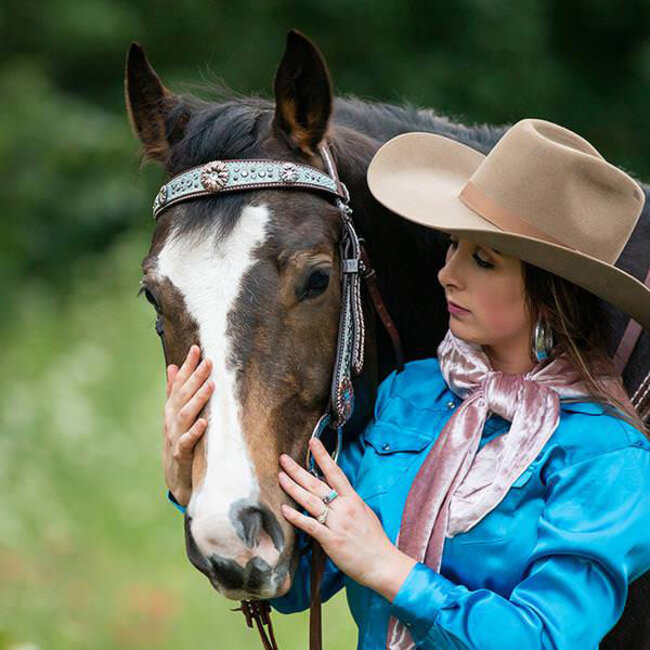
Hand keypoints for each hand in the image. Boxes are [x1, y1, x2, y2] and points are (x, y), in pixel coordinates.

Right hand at [163, 344, 213, 506]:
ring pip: (185, 415)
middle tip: (209, 361)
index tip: (196, 348)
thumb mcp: (175, 416)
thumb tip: (173, 367)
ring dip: (198, 400)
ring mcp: (175, 436)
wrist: (176, 479)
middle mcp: (172, 420)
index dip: (187, 366)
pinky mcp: (181, 454)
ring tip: (211, 385)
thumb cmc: (179, 442)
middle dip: (195, 377)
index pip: (179, 383)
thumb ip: (174, 392)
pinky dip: (195, 432)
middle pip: (183, 395)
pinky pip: (187, 442)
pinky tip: (205, 422)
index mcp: (172, 409)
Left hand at [278, 438, 415, 601]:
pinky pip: (310, 525)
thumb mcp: (365, 513)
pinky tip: (284, 509)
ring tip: (280, 477)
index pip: (335, 472)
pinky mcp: (331, 540)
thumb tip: (336, 494)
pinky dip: (296, 517)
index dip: (323, 456)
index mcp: (353, 499)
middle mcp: (344, 508)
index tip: (312, 442)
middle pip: (317, 484)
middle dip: (298, 470)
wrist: (382, 563)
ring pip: (310, 501)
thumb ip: (349, 503)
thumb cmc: (374, 540)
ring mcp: (337, 523)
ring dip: (293, 488)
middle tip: (283, 459)